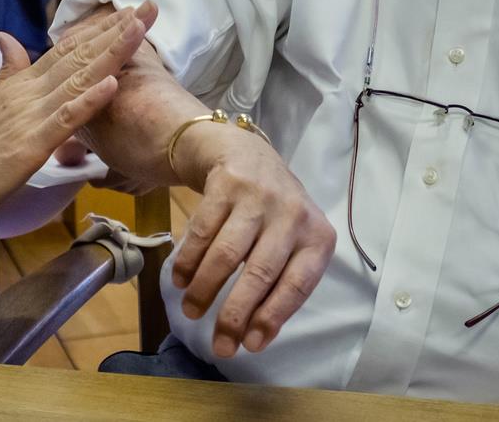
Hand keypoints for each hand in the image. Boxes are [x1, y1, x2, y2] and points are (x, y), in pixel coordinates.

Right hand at [0, 4, 154, 234]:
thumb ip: (4, 71)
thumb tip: (6, 38)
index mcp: (20, 84)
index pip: (65, 50)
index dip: (97, 30)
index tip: (127, 12)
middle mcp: (27, 93)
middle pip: (78, 56)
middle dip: (114, 32)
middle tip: (148, 7)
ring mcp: (30, 117)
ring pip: (77, 79)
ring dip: (109, 54)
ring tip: (138, 30)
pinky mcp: (31, 145)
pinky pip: (65, 119)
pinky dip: (89, 100)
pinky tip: (111, 83)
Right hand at [169, 123, 335, 357]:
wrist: (245, 153)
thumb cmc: (273, 214)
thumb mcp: (291, 242)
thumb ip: (280, 281)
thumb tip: (254, 335)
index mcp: (317, 236)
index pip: (298, 284)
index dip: (273, 317)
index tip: (250, 345)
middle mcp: (293, 214)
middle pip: (261, 273)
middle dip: (236, 314)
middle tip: (219, 344)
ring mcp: (260, 196)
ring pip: (228, 254)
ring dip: (205, 289)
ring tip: (191, 312)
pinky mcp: (228, 183)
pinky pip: (203, 230)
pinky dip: (189, 260)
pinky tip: (181, 280)